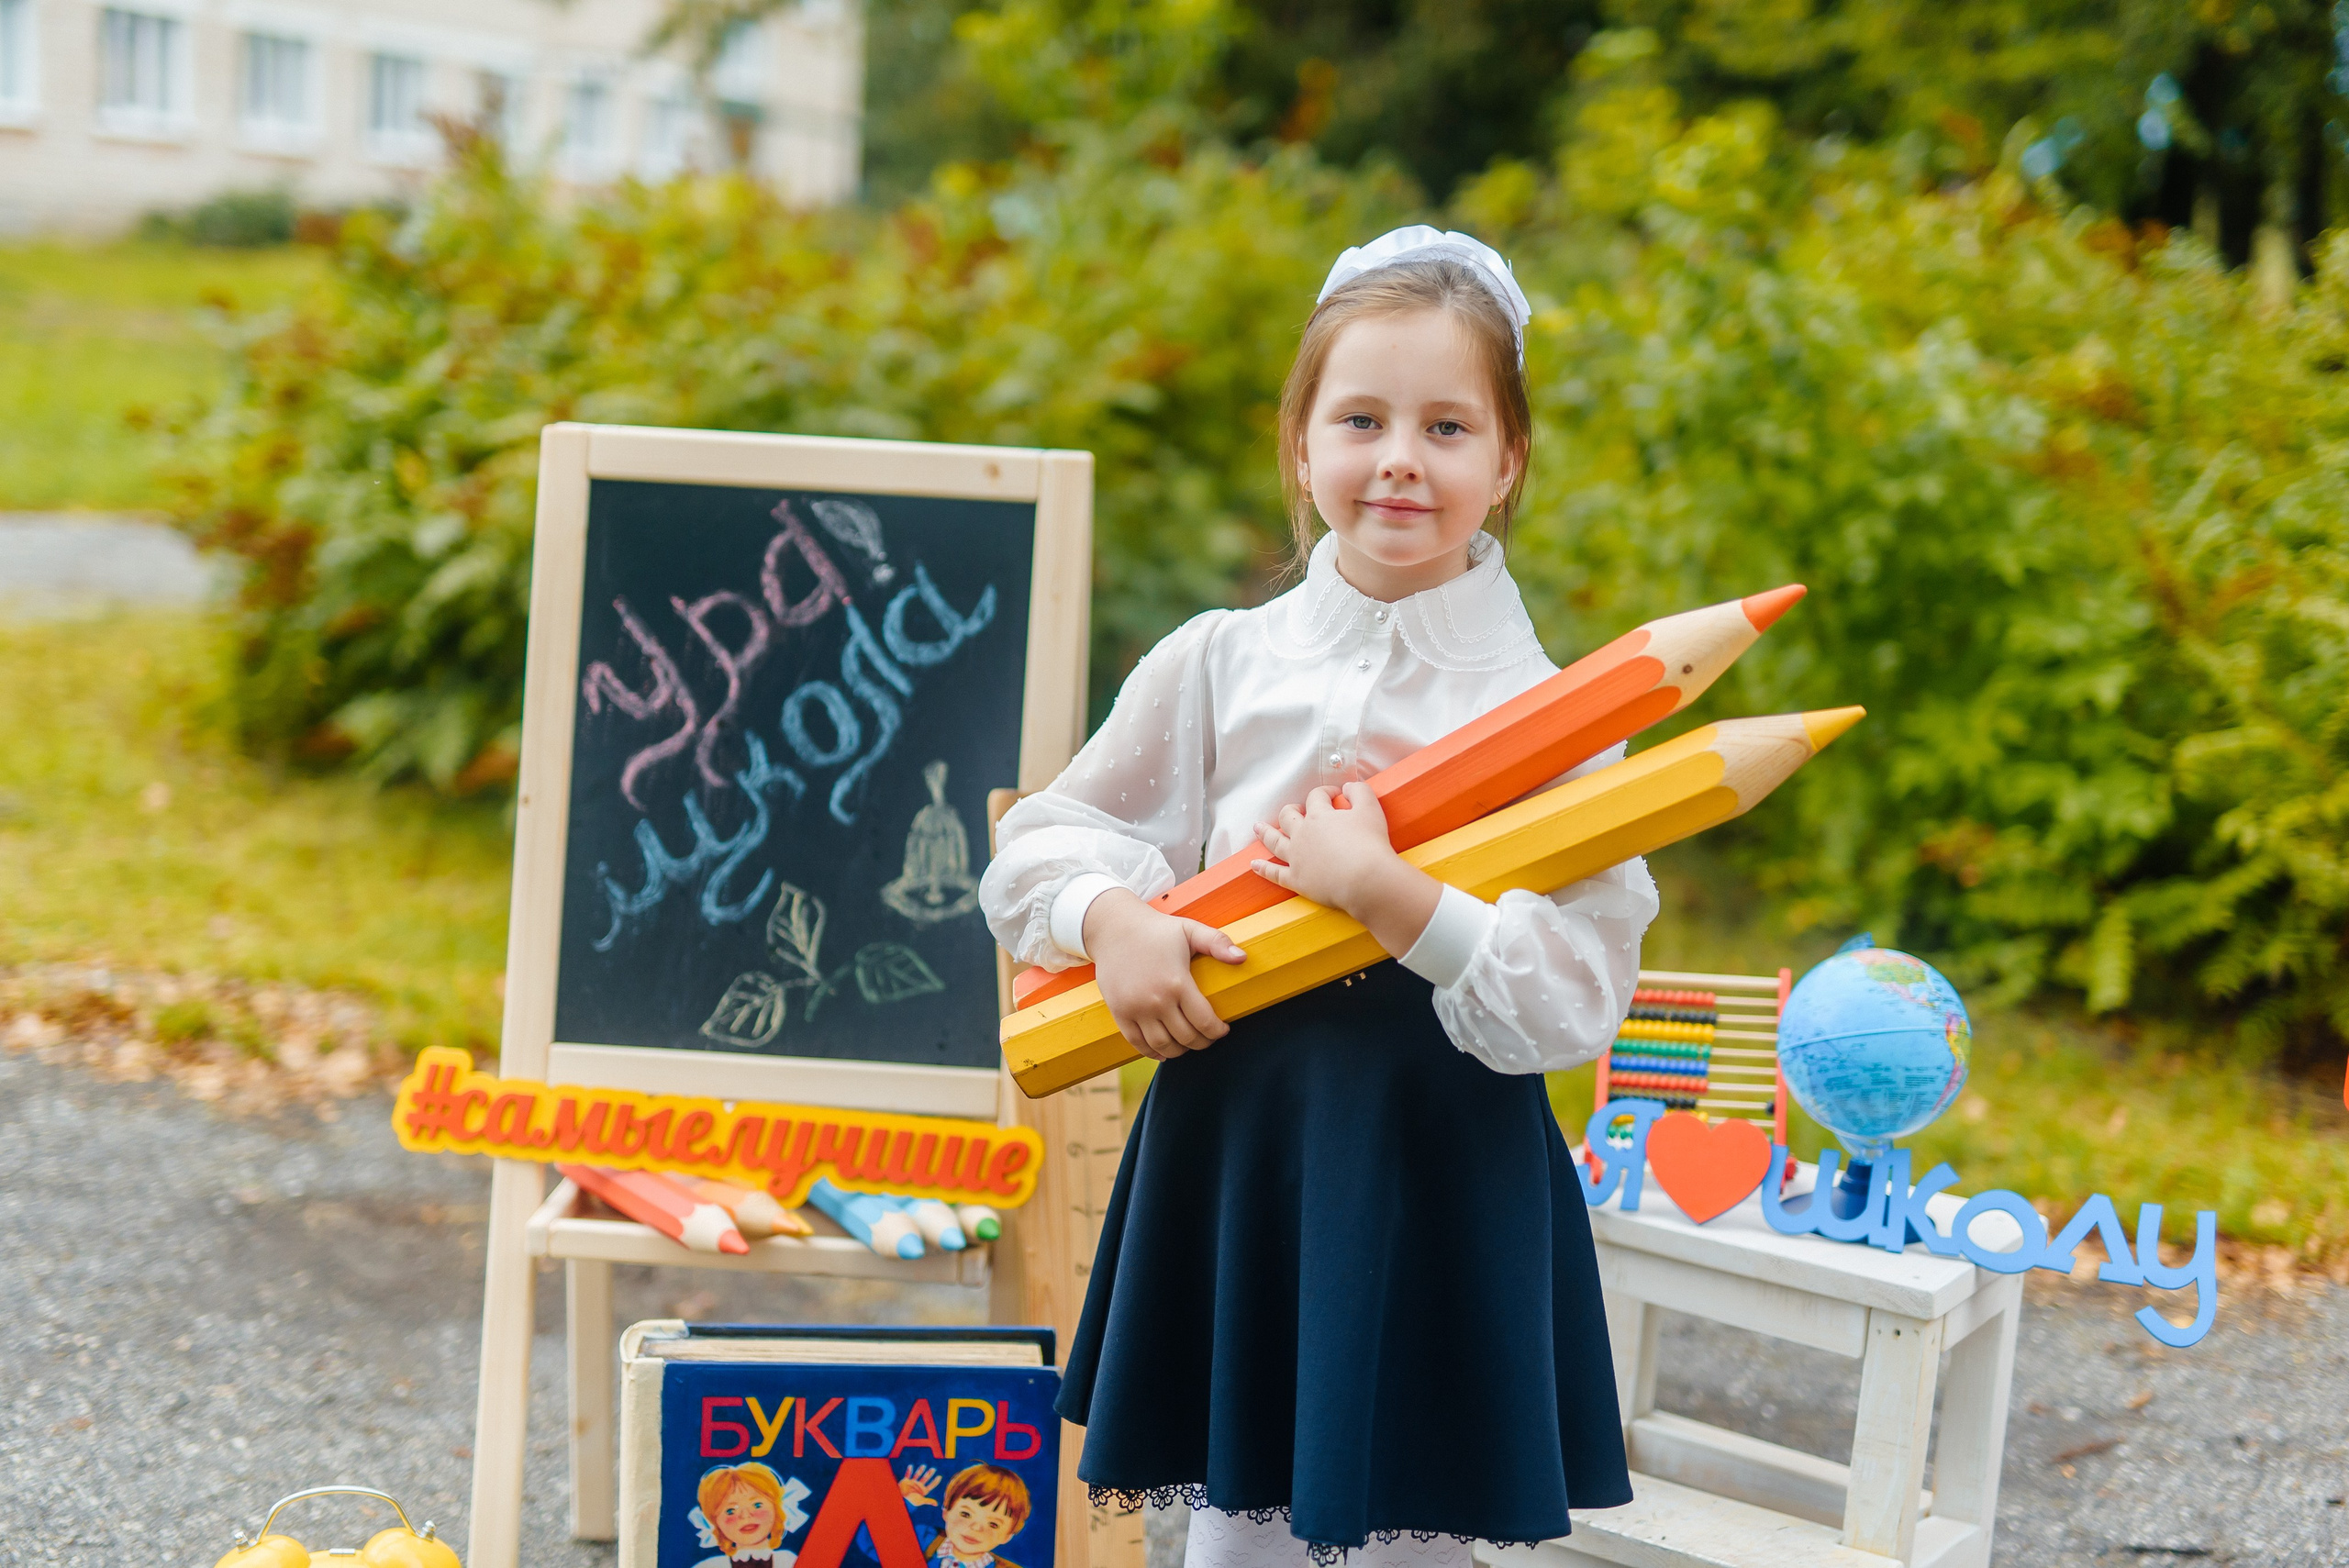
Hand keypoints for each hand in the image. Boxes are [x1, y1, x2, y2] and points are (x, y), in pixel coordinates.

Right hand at [899, 1466, 941, 1504]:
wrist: (900, 1498)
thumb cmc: (911, 1499)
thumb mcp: (920, 1501)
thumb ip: (928, 1501)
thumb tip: (936, 1504)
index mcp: (923, 1490)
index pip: (931, 1485)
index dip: (935, 1482)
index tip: (939, 1477)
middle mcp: (919, 1485)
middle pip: (925, 1478)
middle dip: (929, 1474)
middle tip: (933, 1469)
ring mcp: (912, 1482)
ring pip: (917, 1475)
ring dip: (920, 1470)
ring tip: (923, 1466)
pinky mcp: (906, 1480)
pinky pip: (908, 1474)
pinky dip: (909, 1471)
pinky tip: (910, 1466)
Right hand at [1083, 887, 1246, 1059]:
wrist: (1113, 928)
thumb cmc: (1156, 929)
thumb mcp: (1189, 930)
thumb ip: (1217, 942)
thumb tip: (1242, 957)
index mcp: (1177, 982)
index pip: (1204, 1021)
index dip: (1218, 1031)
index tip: (1223, 1029)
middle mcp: (1156, 1000)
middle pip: (1186, 1037)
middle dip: (1202, 1042)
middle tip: (1208, 1038)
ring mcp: (1135, 1009)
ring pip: (1162, 1045)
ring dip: (1179, 1051)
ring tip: (1188, 1044)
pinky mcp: (1119, 1012)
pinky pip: (1137, 1043)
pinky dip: (1152, 1053)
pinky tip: (1164, 1052)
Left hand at [1255, 783, 1442, 957]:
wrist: (1366, 880)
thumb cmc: (1370, 844)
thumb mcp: (1371, 809)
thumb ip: (1359, 792)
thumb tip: (1349, 787)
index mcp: (1319, 816)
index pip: (1316, 797)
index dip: (1325, 792)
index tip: (1335, 795)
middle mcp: (1302, 835)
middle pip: (1288, 816)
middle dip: (1291, 810)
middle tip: (1295, 809)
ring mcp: (1296, 858)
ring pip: (1275, 842)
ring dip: (1265, 833)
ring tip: (1257, 828)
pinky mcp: (1297, 880)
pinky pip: (1275, 873)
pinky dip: (1264, 869)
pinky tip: (1255, 864)